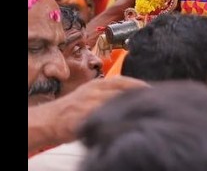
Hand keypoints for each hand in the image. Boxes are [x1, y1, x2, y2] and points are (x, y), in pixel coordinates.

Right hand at [28, 76, 147, 151]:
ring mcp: (89, 104)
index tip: (157, 92)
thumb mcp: (92, 92)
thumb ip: (112, 91)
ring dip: (130, 110)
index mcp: (99, 83)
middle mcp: (95, 90)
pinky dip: (116, 122)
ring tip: (144, 114)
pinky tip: (125, 125)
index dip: (141, 86)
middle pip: (124, 92)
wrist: (50, 119)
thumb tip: (138, 92)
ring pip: (116, 105)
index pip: (125, 81)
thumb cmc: (75, 107)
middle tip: (155, 103)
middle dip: (140, 98)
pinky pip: (103, 120)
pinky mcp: (83, 118)